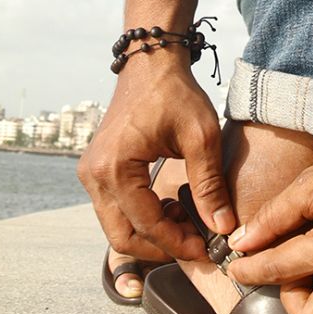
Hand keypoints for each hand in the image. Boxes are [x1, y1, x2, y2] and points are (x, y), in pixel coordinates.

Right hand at [78, 61, 233, 260]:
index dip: (177, 243)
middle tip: (196, 242)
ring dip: (150, 234)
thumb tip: (222, 228)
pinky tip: (170, 207)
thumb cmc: (176, 93)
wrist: (150, 64)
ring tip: (186, 222)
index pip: (146, 224)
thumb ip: (209, 184)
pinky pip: (115, 209)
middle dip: (160, 247)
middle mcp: (94, 175)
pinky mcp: (97, 171)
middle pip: (122, 236)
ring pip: (116, 227)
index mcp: (116, 168)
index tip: (207, 249)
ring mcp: (90, 174)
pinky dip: (141, 218)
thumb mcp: (201, 136)